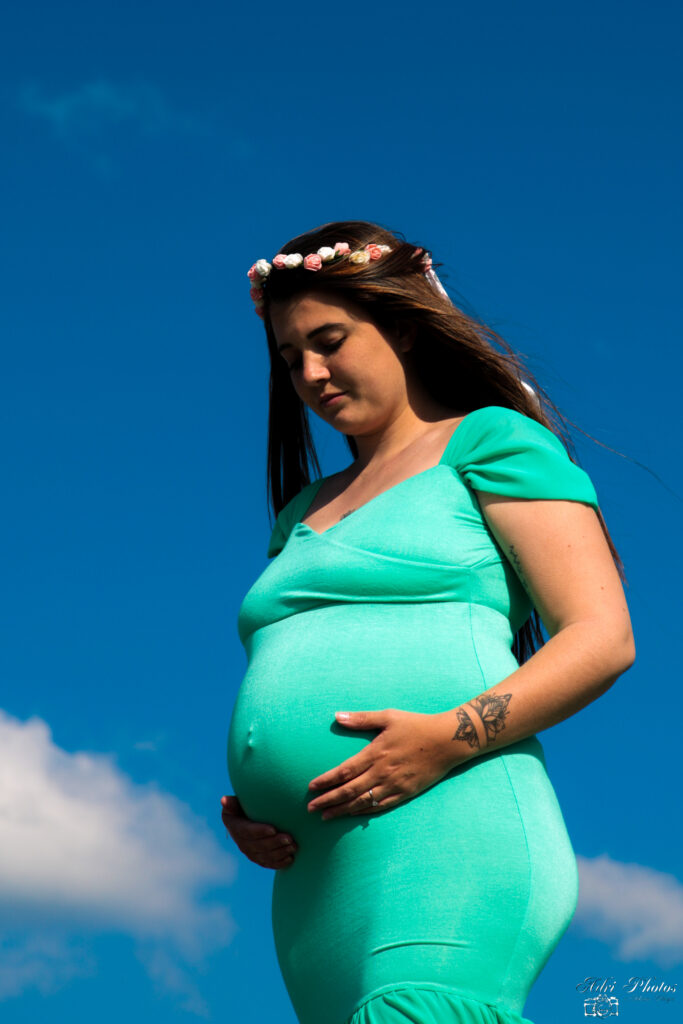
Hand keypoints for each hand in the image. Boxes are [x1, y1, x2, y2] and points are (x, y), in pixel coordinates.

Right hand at [220, 795, 297, 868]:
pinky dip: (279, 863)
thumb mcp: (236, 803)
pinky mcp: (259, 859)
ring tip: (294, 846)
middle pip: (258, 846)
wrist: (247, 820)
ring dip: (280, 853)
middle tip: (289, 838)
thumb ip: (232, 802)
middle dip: (274, 843)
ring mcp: (250, 853)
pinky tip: (290, 859)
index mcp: (235, 827)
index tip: (273, 829)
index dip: (260, 832)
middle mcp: (241, 843)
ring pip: (264, 857)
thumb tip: (223, 800)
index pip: (247, 832)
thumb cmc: (244, 806)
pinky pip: (268, 864)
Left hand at [306, 709, 464, 819]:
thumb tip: (337, 716)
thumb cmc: (416, 725)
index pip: (345, 771)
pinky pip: (380, 806)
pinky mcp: (405, 793)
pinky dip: (364, 812)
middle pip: (349, 791)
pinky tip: (353, 814)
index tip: (311, 787)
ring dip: (342, 810)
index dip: (326, 781)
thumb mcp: (388, 716)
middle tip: (310, 808)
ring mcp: (394, 785)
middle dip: (328, 800)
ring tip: (325, 816)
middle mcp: (382, 772)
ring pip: (363, 802)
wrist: (446, 741)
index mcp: (376, 753)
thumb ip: (361, 719)